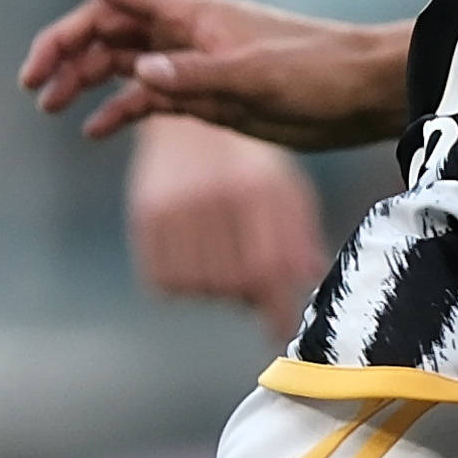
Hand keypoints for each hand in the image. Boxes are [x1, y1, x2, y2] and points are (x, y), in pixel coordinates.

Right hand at [22, 0, 409, 148]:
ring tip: (50, 105)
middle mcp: (185, 33)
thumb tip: (137, 73)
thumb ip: (196, 77)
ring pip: (123, 62)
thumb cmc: (319, 73)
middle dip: (64, 46)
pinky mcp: (210, 95)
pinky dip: (122, 109)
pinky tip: (96, 130)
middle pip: (107, 27)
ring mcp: (195, 63)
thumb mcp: (257, 78)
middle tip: (32, 82)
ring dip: (85, 79)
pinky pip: (152, 97)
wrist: (366, 93)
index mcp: (191, 15)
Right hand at [121, 116, 332, 318]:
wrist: (190, 123)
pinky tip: (194, 261)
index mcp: (256, 188)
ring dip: (215, 289)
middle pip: (232, 283)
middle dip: (247, 296)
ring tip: (223, 262)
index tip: (281, 334)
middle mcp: (213, 195)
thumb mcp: (284, 187)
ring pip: (198, 287)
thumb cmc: (248, 162)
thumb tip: (311, 278)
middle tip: (253, 285)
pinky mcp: (145, 213)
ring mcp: (175, 205)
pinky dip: (181, 284)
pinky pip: (163, 280)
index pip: (266, 266)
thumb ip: (300, 233)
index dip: (276, 308)